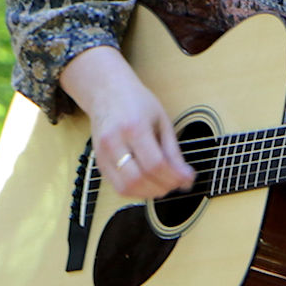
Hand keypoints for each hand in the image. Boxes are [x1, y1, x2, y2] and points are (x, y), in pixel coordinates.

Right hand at [59, 46, 194, 199]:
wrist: (107, 92)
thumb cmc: (138, 103)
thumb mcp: (162, 121)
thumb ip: (173, 151)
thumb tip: (187, 177)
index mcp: (134, 127)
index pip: (154, 164)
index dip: (174, 177)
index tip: (188, 180)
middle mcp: (114, 142)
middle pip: (138, 179)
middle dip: (163, 188)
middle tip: (177, 184)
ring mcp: (102, 153)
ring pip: (125, 187)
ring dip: (149, 193)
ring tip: (164, 185)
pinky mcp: (98, 162)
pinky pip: (117, 186)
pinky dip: (136, 191)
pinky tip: (149, 184)